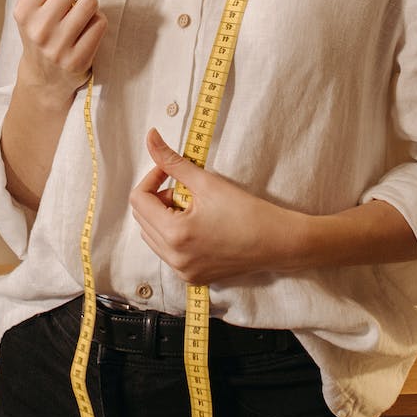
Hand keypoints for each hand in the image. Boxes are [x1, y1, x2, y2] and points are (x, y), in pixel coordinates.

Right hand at [12, 0, 105, 104]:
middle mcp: (37, 26)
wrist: (44, 78)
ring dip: (92, 4)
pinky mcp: (76, 60)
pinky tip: (86, 32)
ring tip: (80, 15)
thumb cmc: (47, 26)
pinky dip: (98, 24)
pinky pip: (101, 24)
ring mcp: (56, 45)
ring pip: (91, 2)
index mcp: (25, 7)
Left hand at [128, 128, 311, 283]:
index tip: (168, 169)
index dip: (151, 178)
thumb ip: (173, 161)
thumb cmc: (247, 212)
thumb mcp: (207, 182)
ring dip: (164, 217)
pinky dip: (175, 235)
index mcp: (174, 235)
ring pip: (153, 237)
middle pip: (142, 219)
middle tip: (185, 188)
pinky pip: (168, 252)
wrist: (278, 242)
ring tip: (193, 207)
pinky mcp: (193, 277)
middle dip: (157, 198)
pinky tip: (199, 225)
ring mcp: (183, 271)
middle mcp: (174, 259)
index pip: (139, 200)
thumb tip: (151, 138)